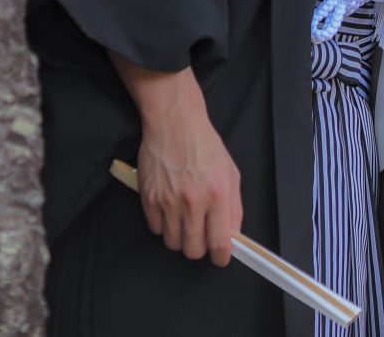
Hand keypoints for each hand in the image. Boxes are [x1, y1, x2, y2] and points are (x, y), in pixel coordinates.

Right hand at [110, 57, 241, 266]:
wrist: (174, 124)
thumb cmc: (205, 146)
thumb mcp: (231, 173)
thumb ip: (234, 206)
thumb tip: (232, 234)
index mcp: (218, 194)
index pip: (219, 243)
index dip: (221, 257)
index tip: (221, 258)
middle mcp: (193, 201)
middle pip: (193, 250)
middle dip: (200, 248)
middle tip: (202, 236)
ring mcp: (168, 202)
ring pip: (173, 243)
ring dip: (180, 238)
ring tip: (185, 220)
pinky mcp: (148, 199)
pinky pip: (156, 229)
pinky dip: (163, 226)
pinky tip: (170, 210)